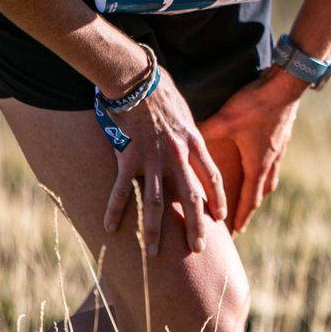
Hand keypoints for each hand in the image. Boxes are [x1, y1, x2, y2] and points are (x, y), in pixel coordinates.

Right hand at [102, 72, 227, 256]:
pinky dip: (115, 209)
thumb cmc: (160, 89)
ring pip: (157, 202)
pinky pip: (123, 189)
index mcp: (194, 142)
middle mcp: (178, 154)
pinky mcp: (129, 156)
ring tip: (153, 253)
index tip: (220, 218)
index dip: (218, 199)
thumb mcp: (183, 112)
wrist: (137, 77)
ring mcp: (154, 157)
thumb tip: (190, 143)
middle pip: (192, 197)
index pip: (213, 177)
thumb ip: (187, 132)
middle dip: (195, 226)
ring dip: (155, 230)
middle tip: (198, 249)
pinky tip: (110, 227)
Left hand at [199, 67, 304, 232]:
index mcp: (257, 163)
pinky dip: (266, 169)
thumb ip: (205, 133)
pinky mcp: (283, 135)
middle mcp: (270, 160)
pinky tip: (261, 160)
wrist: (285, 85)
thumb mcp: (226, 120)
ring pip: (270, 176)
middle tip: (241, 220)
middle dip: (250, 207)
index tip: (235, 233)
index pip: (249, 198)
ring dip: (260, 189)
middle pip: (262, 192)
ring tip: (252, 195)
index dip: (241, 217)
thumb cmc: (256, 104)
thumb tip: (182, 144)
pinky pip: (274, 161)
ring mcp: (279, 148)